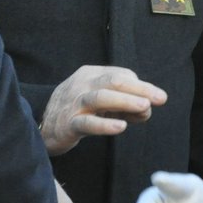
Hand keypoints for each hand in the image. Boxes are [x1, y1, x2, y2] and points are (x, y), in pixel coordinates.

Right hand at [42, 66, 166, 154]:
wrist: (42, 126)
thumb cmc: (77, 110)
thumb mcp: (100, 102)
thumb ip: (123, 104)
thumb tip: (147, 109)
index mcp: (91, 74)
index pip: (121, 75)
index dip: (141, 86)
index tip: (156, 100)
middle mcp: (82, 85)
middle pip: (113, 81)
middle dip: (139, 89)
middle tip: (160, 98)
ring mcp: (73, 104)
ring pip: (100, 98)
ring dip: (125, 102)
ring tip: (144, 107)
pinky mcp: (67, 124)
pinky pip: (86, 123)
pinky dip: (104, 125)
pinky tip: (121, 127)